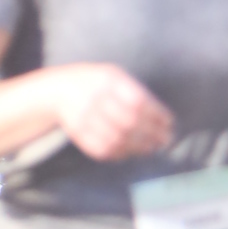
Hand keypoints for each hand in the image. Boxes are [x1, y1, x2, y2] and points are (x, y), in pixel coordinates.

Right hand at [51, 62, 175, 161]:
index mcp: (107, 79)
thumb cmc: (96, 82)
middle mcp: (94, 98)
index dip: (157, 115)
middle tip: (165, 139)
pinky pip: (102, 149)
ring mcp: (84, 117)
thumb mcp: (113, 75)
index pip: (138, 101)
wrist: (58, 90)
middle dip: (151, 133)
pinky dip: (121, 154)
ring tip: (152, 148)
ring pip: (117, 139)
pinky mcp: (78, 134)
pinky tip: (132, 152)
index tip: (169, 122)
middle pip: (129, 122)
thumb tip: (162, 117)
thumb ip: (136, 92)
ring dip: (139, 147)